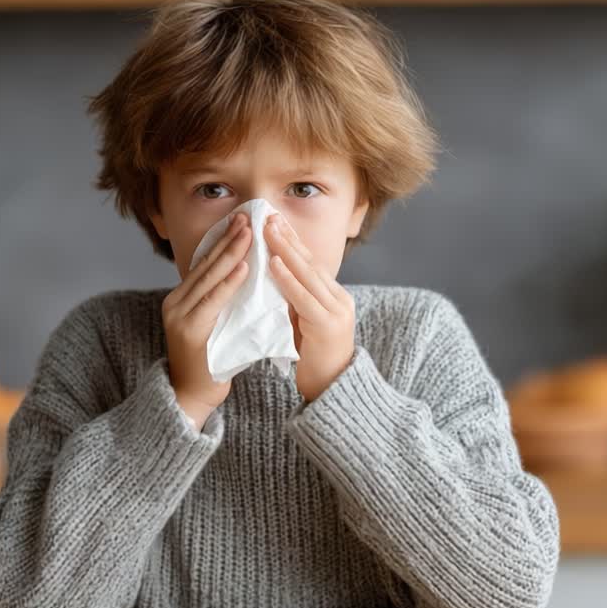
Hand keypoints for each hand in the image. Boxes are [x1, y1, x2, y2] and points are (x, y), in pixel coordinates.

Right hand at [163, 212, 250, 427]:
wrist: (190, 396)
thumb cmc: (209, 363)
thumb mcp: (214, 325)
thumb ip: (222, 303)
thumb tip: (247, 277)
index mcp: (180, 299)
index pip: (204, 264)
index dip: (223, 241)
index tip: (242, 221)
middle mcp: (175, 303)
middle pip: (206, 265)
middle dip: (228, 239)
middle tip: (247, 216)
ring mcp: (180, 316)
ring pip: (209, 278)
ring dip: (231, 253)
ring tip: (248, 233)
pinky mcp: (190, 331)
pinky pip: (213, 301)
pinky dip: (229, 283)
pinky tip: (243, 267)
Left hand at [264, 214, 355, 401]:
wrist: (333, 391)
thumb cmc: (313, 359)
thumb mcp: (302, 323)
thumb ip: (292, 300)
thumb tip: (270, 277)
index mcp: (333, 296)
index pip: (310, 262)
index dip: (292, 240)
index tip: (273, 220)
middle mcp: (339, 299)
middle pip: (310, 261)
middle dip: (287, 237)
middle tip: (267, 215)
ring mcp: (336, 311)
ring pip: (308, 274)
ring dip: (285, 250)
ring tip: (268, 230)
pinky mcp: (328, 327)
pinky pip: (304, 298)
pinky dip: (287, 279)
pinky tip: (274, 264)